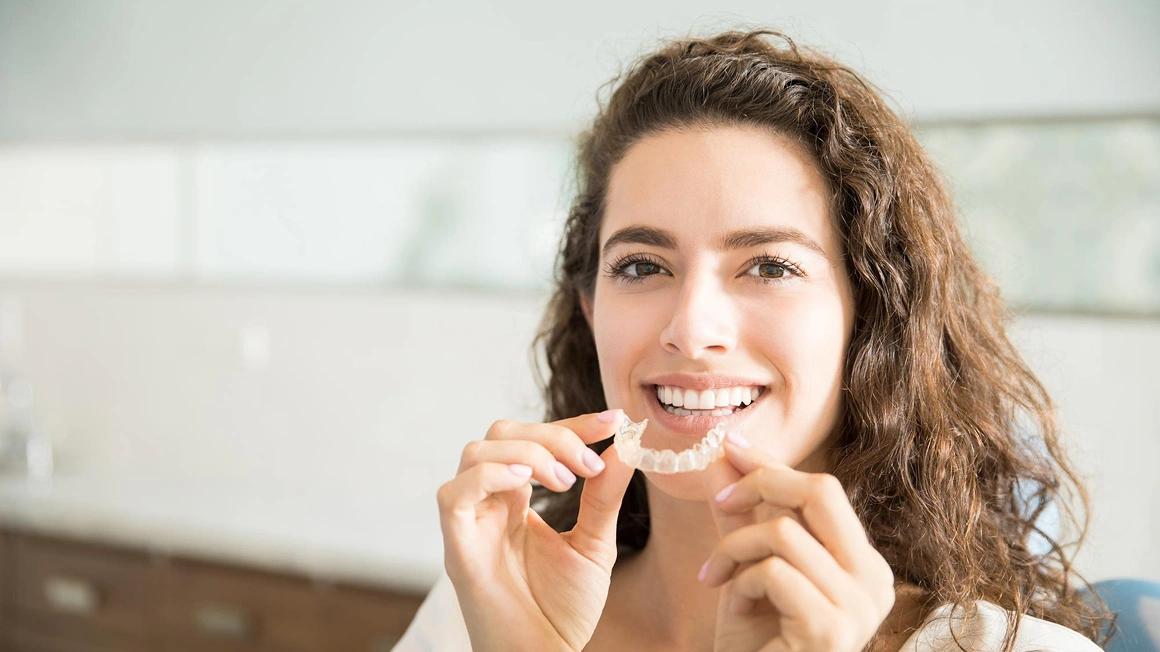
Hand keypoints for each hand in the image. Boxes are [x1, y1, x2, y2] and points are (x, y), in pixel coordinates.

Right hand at [437, 410, 635, 651]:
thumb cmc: (563, 610)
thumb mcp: (595, 543)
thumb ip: (604, 496)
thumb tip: (625, 446)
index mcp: (517, 499)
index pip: (534, 439)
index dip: (571, 424)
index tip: (613, 421)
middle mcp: (489, 503)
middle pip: (501, 434)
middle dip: (552, 435)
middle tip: (588, 464)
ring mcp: (470, 522)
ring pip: (476, 452)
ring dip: (527, 453)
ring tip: (565, 481)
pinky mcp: (457, 546)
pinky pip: (454, 493)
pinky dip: (488, 475)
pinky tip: (525, 484)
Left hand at [699, 434, 895, 651]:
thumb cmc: (757, 644)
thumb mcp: (749, 568)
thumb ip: (743, 516)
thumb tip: (723, 455)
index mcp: (863, 563)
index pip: (823, 491)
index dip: (773, 465)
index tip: (729, 446)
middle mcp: (875, 581)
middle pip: (821, 491)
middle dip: (761, 483)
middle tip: (721, 501)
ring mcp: (860, 607)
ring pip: (785, 531)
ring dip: (735, 548)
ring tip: (718, 578)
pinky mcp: (831, 628)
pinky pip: (774, 571)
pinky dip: (741, 582)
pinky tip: (733, 609)